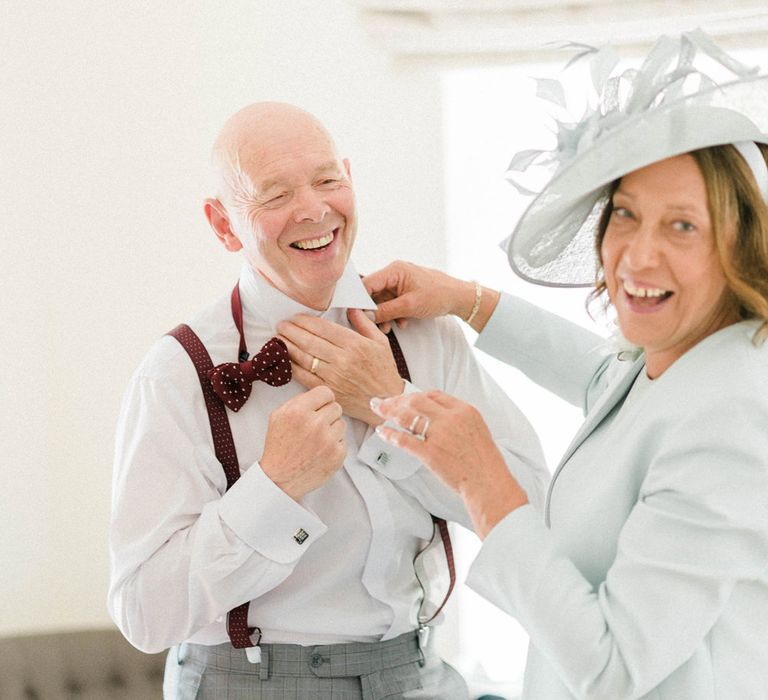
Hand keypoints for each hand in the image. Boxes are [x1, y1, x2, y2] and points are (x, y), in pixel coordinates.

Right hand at [260, 386, 346, 500]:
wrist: (280, 479)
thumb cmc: (279, 448)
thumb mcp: (278, 416)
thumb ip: (298, 401)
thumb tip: (317, 395)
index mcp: (298, 411)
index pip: (325, 392)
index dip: (323, 399)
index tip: (320, 406)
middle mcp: (315, 424)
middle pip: (336, 407)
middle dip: (327, 415)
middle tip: (316, 426)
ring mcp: (328, 440)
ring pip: (342, 423)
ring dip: (332, 430)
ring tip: (317, 440)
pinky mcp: (337, 455)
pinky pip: (344, 441)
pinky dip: (335, 445)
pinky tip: (321, 451)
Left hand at [276, 310, 403, 425]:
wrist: (386, 401)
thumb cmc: (384, 371)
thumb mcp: (380, 342)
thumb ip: (364, 323)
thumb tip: (350, 308)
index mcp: (355, 344)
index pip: (323, 328)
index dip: (305, 321)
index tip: (295, 317)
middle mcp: (343, 359)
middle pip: (309, 341)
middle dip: (291, 331)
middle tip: (281, 325)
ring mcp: (334, 376)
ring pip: (304, 357)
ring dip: (288, 346)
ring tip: (279, 338)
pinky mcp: (328, 390)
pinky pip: (304, 377)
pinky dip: (293, 366)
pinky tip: (286, 359)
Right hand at [362, 260, 474, 331]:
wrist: (459, 298)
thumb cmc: (438, 295)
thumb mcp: (409, 306)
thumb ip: (385, 310)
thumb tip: (366, 316)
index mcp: (394, 270)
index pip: (367, 283)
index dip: (359, 300)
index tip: (355, 315)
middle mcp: (395, 274)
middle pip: (374, 293)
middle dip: (374, 311)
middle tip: (375, 325)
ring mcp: (400, 282)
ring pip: (383, 300)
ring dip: (385, 315)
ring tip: (389, 328)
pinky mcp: (406, 291)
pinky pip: (392, 303)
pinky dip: (394, 314)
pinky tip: (402, 323)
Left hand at [370, 390, 528, 537]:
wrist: (488, 482)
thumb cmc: (484, 461)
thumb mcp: (477, 429)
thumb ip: (458, 419)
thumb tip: (439, 415)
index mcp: (464, 410)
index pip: (433, 394)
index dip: (415, 395)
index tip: (405, 398)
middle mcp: (451, 418)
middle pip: (416, 400)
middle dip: (397, 399)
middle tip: (384, 402)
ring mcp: (440, 435)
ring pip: (407, 416)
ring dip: (388, 411)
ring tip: (378, 410)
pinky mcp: (430, 453)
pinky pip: (404, 440)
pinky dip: (389, 434)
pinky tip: (381, 432)